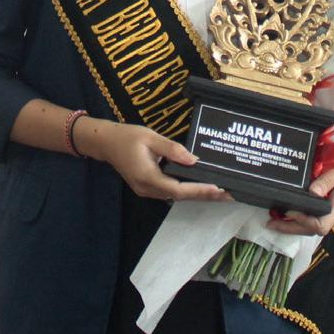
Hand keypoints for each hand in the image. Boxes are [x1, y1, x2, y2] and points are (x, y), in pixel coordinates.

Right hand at [80, 119, 230, 202]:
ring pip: (176, 196)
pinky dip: (187, 191)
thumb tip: (193, 160)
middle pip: (180, 197)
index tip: (217, 188)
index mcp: (147, 176)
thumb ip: (172, 149)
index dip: (198, 190)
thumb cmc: (127, 137)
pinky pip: (170, 192)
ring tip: (219, 192)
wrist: (105, 143)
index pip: (178, 189)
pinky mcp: (147, 188)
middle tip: (228, 194)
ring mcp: (146, 191)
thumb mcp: (150, 137)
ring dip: (197, 195)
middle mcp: (147, 189)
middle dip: (204, 196)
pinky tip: (200, 187)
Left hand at [264, 145, 333, 235]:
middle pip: (313, 228)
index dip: (302, 221)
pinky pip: (320, 213)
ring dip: (297, 222)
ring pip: (316, 221)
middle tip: (270, 223)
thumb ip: (328, 179)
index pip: (319, 225)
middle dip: (292, 228)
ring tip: (277, 217)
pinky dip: (305, 214)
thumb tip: (311, 193)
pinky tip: (294, 206)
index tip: (287, 211)